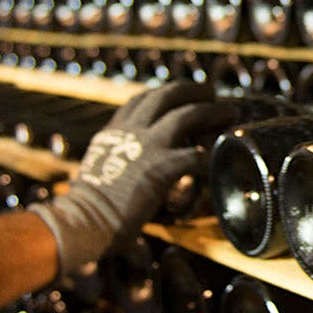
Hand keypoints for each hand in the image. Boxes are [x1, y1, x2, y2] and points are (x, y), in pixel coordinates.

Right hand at [31, 81, 237, 273]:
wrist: (83, 222)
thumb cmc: (89, 206)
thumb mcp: (101, 167)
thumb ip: (119, 157)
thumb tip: (133, 164)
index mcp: (115, 131)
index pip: (142, 99)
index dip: (166, 93)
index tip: (182, 94)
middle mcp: (131, 132)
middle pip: (167, 95)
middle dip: (193, 90)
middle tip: (211, 93)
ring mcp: (146, 147)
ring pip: (186, 115)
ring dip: (211, 111)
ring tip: (228, 111)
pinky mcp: (160, 169)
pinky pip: (195, 155)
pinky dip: (209, 155)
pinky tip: (217, 158)